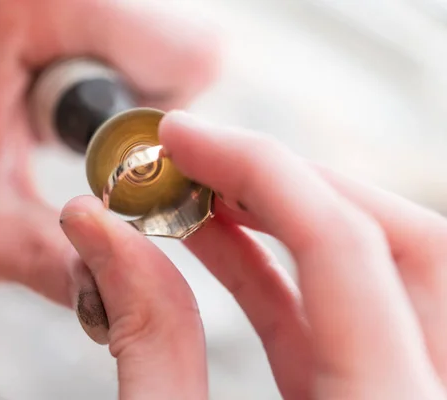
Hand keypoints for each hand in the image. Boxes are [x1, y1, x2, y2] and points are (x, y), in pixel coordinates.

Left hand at [0, 0, 218, 304]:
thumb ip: (52, 261)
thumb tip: (124, 291)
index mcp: (34, 10)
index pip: (182, 56)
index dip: (167, 130)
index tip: (120, 170)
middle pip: (181, 52)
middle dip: (150, 122)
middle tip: (86, 157)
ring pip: (163, 50)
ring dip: (131, 106)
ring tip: (59, 131)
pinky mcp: (70, 5)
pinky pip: (136, 47)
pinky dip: (117, 89)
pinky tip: (61, 111)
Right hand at [60, 111, 446, 398]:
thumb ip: (148, 344)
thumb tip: (104, 235)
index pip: (344, 248)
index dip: (259, 171)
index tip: (186, 140)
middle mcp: (419, 398)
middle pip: (402, 241)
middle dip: (293, 181)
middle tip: (205, 159)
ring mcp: (403, 394)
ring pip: (383, 271)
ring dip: (285, 220)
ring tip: (202, 194)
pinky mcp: (370, 399)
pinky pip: (345, 316)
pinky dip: (280, 273)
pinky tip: (222, 245)